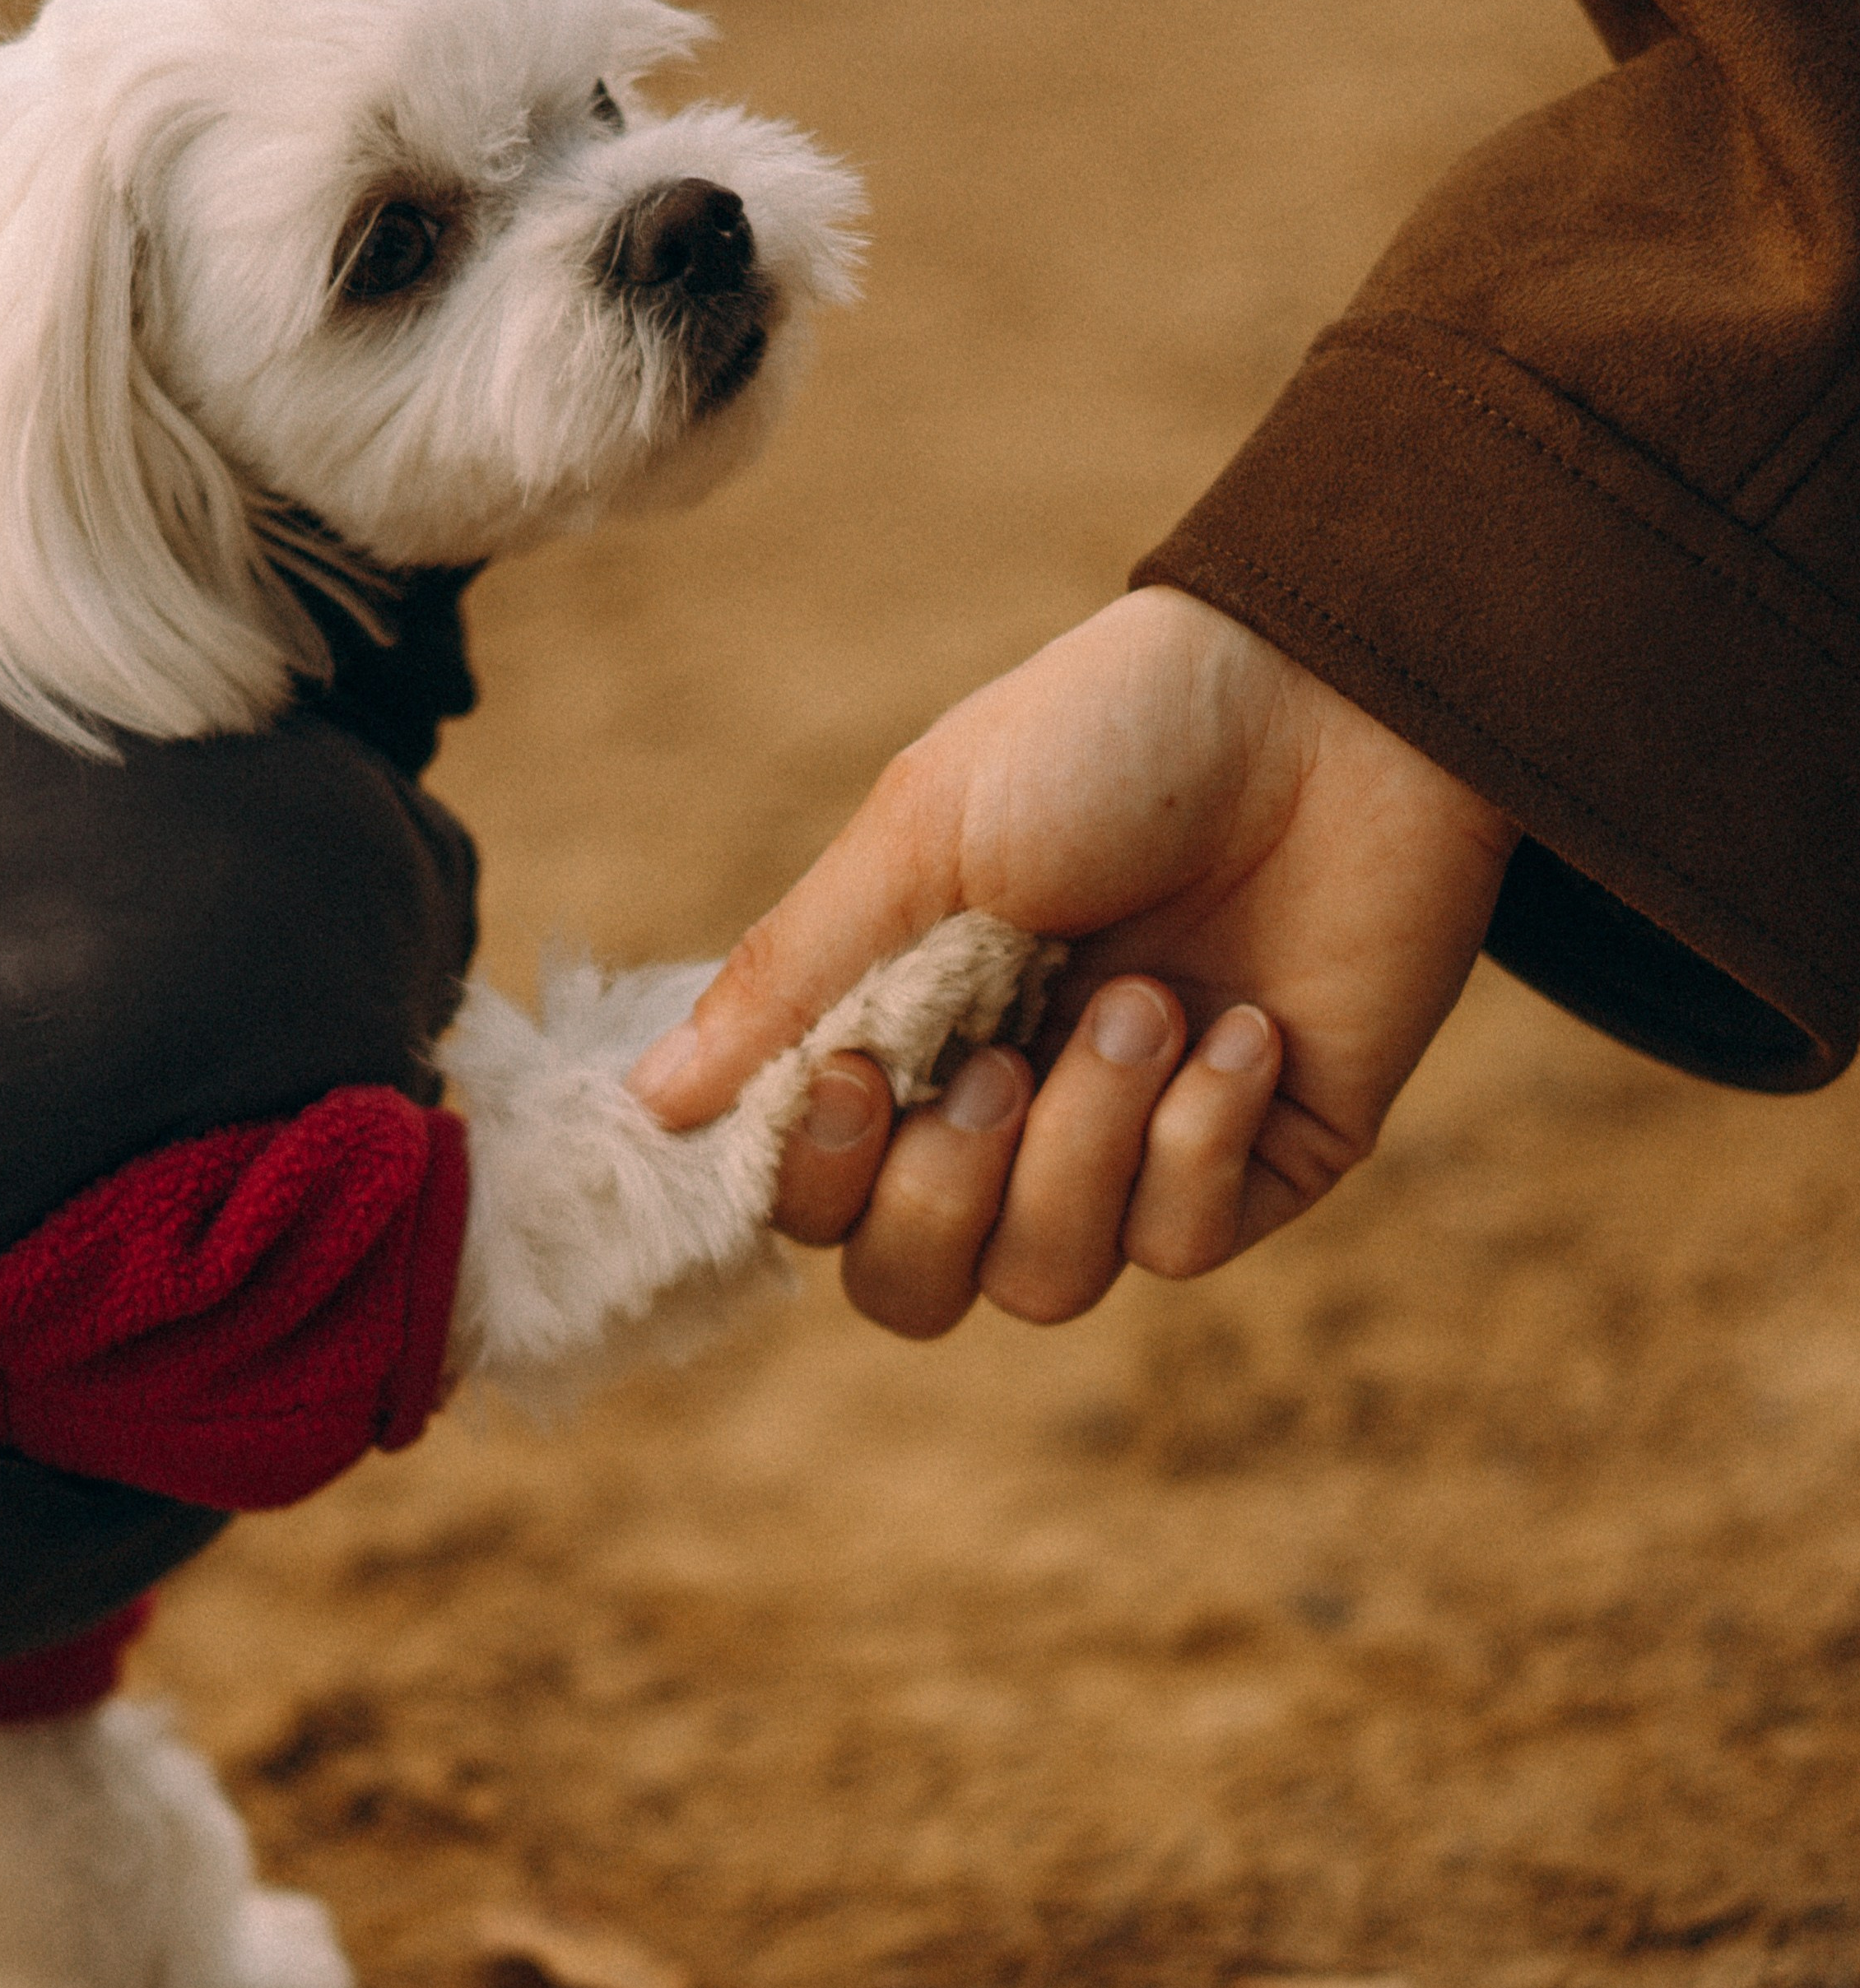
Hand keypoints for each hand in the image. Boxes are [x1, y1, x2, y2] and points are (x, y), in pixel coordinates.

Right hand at [629, 587, 1517, 1332]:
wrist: (1337, 699)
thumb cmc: (1116, 738)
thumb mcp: (925, 835)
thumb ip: (792, 977)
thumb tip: (651, 1104)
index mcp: (909, 1034)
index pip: (817, 1201)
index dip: (821, 1178)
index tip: (859, 1070)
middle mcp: (1009, 1116)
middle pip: (913, 1288)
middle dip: (944, 1196)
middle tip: (1001, 1062)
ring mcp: (1133, 1149)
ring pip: (1047, 1280)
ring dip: (1086, 1143)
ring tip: (1148, 998)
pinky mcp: (1258, 1163)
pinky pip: (1183, 1242)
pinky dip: (1201, 1136)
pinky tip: (1246, 1025)